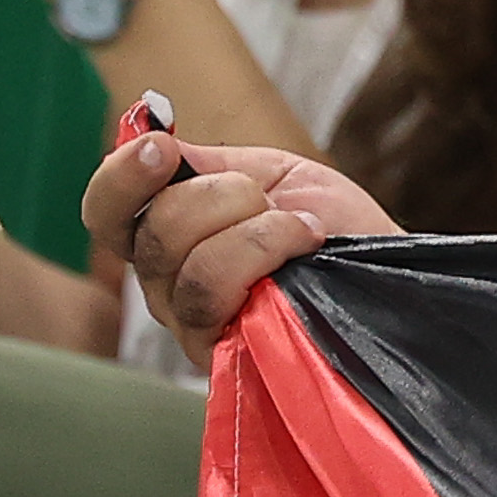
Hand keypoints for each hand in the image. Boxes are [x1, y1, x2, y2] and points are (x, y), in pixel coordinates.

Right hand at [86, 129, 400, 373]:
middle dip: (221, 197)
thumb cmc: (334, 226)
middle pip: (152, 234)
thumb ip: (208, 165)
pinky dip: (267, 254)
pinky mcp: (226, 356)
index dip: (120, 178)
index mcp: (166, 235)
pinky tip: (306, 249)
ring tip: (303, 228)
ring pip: (190, 268)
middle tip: (269, 199)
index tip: (161, 146)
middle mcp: (166, 285)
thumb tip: (152, 140)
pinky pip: (220, 299)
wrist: (391, 272)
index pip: (106, 213)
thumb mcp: (273, 175)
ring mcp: (192, 325)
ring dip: (256, 232)